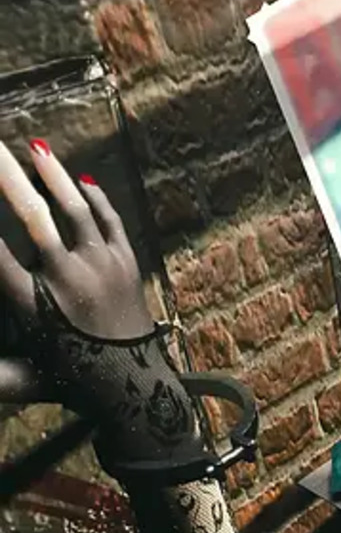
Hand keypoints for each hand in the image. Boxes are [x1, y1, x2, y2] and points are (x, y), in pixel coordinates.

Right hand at [0, 138, 200, 466]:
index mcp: (33, 303)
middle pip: (31, 217)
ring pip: (75, 209)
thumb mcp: (22, 375)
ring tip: (33, 146)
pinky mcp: (128, 264)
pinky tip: (81, 178)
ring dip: (53, 175)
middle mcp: (68, 278)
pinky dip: (95, 197)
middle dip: (7, 177)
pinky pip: (110, 221)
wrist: (135, 386)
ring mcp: (102, 267)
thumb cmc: (71, 380)